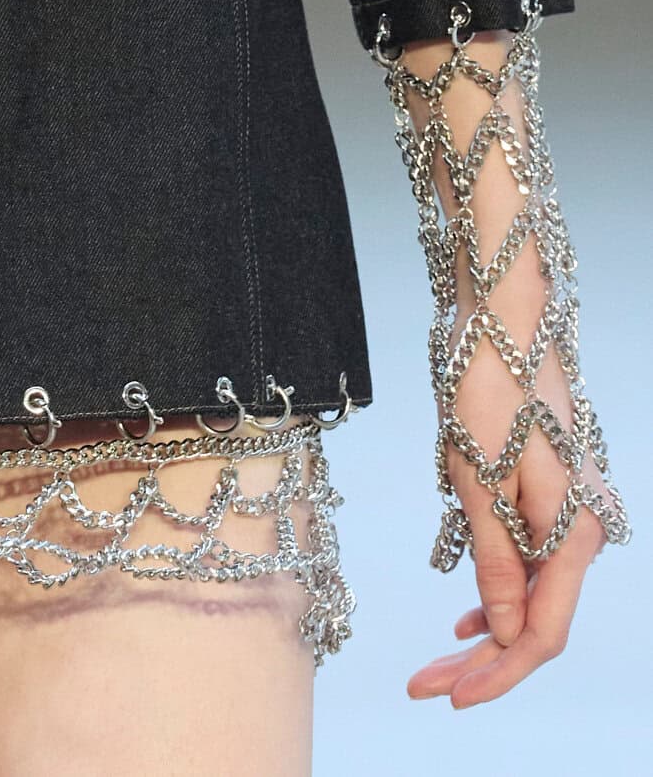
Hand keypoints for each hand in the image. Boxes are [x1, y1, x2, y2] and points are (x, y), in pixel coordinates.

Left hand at [390, 13, 624, 705]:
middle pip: (538, 620)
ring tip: (442, 654)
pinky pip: (528, 556)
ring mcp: (566, 507)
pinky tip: (469, 605)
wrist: (505, 314)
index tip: (444, 693)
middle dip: (484, 661)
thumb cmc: (492, 385)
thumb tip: (504, 634)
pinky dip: (498, 586)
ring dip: (489, 628)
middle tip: (427, 684)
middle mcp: (579, 528)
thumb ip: (494, 559)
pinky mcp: (546, 486)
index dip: (495, 674)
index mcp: (572, 534)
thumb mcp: (479, 478)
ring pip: (532, 591)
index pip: (542, 634)